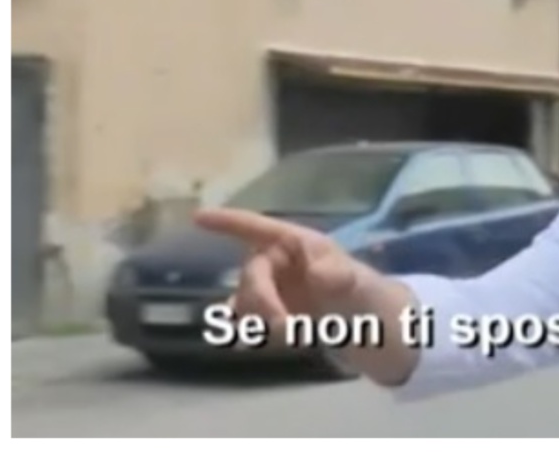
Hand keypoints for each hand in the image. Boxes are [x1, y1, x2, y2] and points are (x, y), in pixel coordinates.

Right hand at [195, 208, 364, 329]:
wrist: (361, 323)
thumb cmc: (357, 287)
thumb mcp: (355, 278)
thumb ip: (338, 274)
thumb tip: (315, 273)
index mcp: (293, 242)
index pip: (256, 227)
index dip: (227, 222)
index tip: (198, 217)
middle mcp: (274, 261)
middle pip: (251, 276)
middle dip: (262, 301)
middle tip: (286, 326)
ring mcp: (267, 287)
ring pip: (243, 301)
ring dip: (259, 320)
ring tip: (293, 334)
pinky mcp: (264, 313)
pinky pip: (243, 320)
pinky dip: (248, 331)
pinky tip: (253, 341)